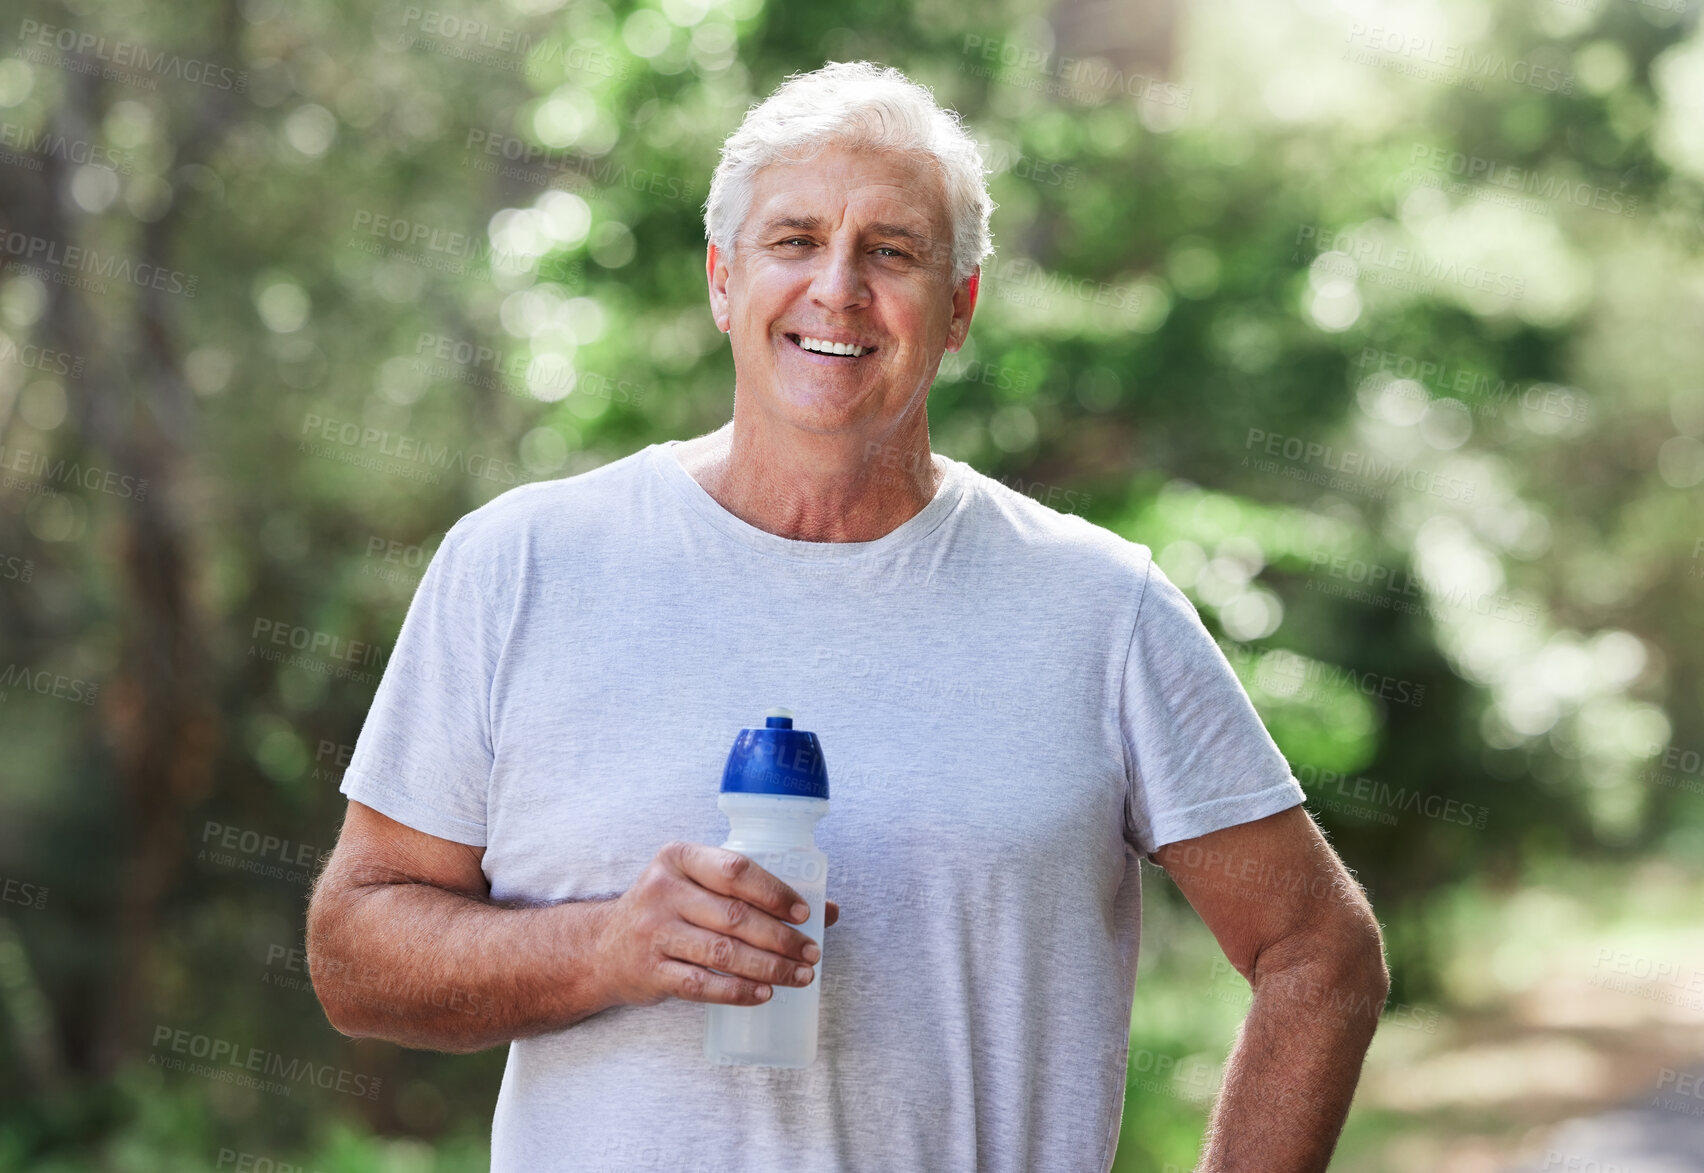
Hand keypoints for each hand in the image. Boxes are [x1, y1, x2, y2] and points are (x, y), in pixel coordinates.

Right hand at [594, 841, 838, 1008]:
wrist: (601, 948)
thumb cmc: (668, 910)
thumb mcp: (699, 886)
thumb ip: (755, 892)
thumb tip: (829, 911)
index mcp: (679, 858)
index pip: (735, 870)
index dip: (775, 892)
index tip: (805, 914)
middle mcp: (662, 891)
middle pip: (734, 916)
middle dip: (781, 938)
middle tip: (812, 953)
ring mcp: (653, 933)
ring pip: (722, 953)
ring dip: (768, 967)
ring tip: (800, 975)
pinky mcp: (650, 972)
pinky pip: (700, 985)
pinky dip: (736, 992)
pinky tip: (763, 994)